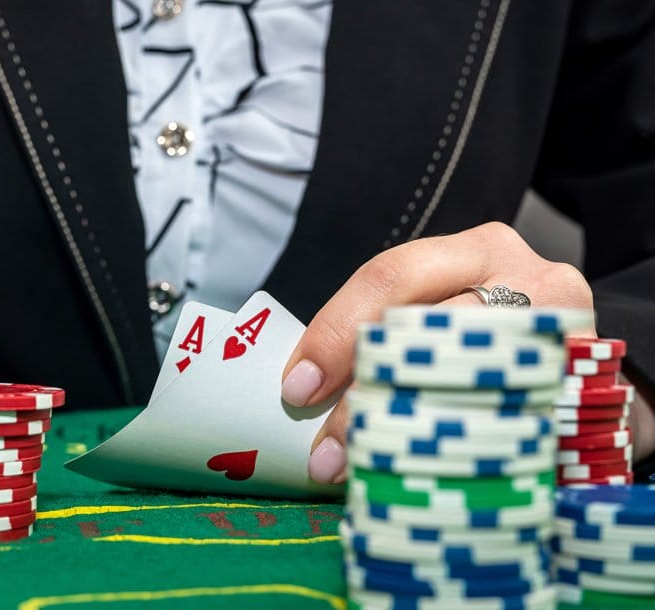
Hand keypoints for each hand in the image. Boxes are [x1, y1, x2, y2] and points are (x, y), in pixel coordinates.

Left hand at [280, 222, 595, 484]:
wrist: (583, 361)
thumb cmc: (491, 335)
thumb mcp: (448, 308)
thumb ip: (392, 332)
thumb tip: (303, 390)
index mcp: (474, 250)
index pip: (390, 277)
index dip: (336, 332)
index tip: (297, 388)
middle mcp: (524, 279)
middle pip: (427, 334)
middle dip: (364, 399)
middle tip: (324, 454)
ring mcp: (561, 332)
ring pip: (466, 383)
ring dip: (405, 434)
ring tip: (364, 470)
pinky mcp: (581, 385)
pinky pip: (509, 422)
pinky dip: (460, 452)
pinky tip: (426, 478)